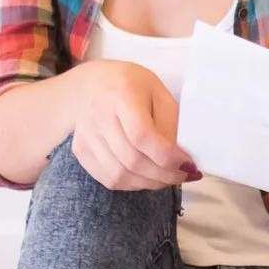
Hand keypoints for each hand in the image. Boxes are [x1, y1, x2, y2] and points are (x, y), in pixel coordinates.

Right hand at [69, 61, 196, 191]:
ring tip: (168, 178)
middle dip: (164, 175)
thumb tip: (182, 160)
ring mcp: (85, 135)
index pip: (142, 135)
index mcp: (121, 95)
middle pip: (132, 160)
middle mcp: (98, 116)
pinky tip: (147, 177)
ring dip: (150, 183)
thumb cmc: (134, 87)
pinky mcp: (81, 151)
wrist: (94, 84)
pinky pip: (109, 179)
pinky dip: (133, 184)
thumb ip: (172, 125)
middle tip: (183, 175)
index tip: (188, 165)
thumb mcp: (160, 94)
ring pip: (120, 175)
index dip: (168, 157)